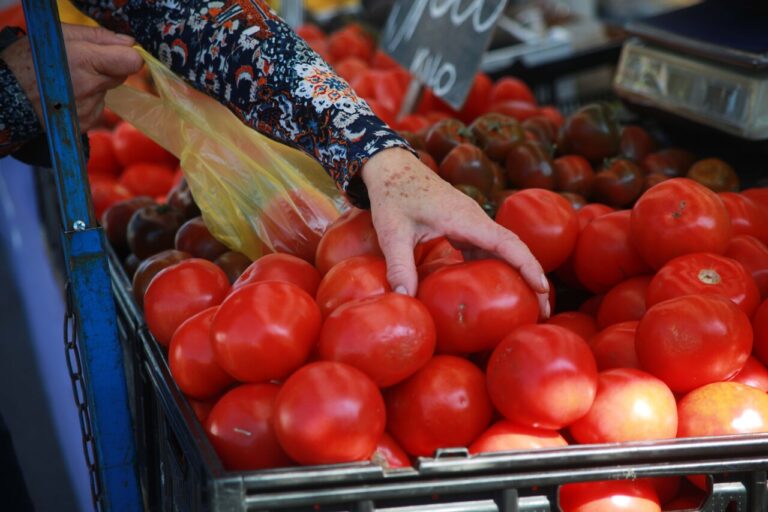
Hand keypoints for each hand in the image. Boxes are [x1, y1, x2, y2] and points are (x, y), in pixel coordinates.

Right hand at [2, 23, 141, 130]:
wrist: (9, 97)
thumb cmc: (31, 60)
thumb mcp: (60, 35)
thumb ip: (99, 37)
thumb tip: (130, 43)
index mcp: (85, 59)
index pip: (131, 62)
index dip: (129, 56)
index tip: (120, 53)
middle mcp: (90, 86)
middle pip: (122, 75)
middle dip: (109, 68)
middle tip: (84, 64)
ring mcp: (89, 107)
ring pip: (109, 91)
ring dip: (96, 85)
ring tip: (70, 81)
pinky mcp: (86, 122)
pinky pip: (98, 107)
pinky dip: (88, 100)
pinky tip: (68, 96)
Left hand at [362, 147, 550, 317]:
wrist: (392, 166)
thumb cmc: (392, 194)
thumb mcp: (392, 232)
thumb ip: (399, 265)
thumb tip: (404, 300)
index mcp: (465, 218)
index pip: (508, 244)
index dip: (528, 267)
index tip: (543, 291)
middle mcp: (475, 219)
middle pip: (515, 248)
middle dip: (533, 277)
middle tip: (543, 310)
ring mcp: (471, 221)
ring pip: (503, 248)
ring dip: (517, 273)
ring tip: (526, 304)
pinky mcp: (463, 225)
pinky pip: (487, 247)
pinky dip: (496, 266)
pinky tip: (495, 287)